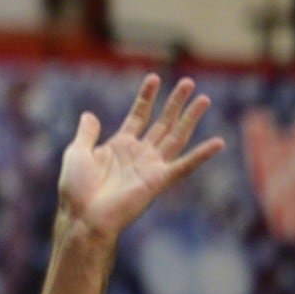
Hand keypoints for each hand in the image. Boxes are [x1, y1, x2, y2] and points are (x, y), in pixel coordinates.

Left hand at [57, 75, 222, 244]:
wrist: (83, 216)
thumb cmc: (76, 189)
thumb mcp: (76, 153)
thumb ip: (86, 133)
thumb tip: (89, 114)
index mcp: (120, 146)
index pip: (138, 115)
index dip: (146, 97)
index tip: (154, 78)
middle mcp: (139, 153)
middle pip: (162, 122)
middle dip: (175, 102)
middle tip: (188, 82)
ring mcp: (150, 166)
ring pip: (176, 136)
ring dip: (190, 118)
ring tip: (204, 99)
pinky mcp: (158, 180)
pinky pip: (184, 166)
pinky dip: (201, 155)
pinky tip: (218, 142)